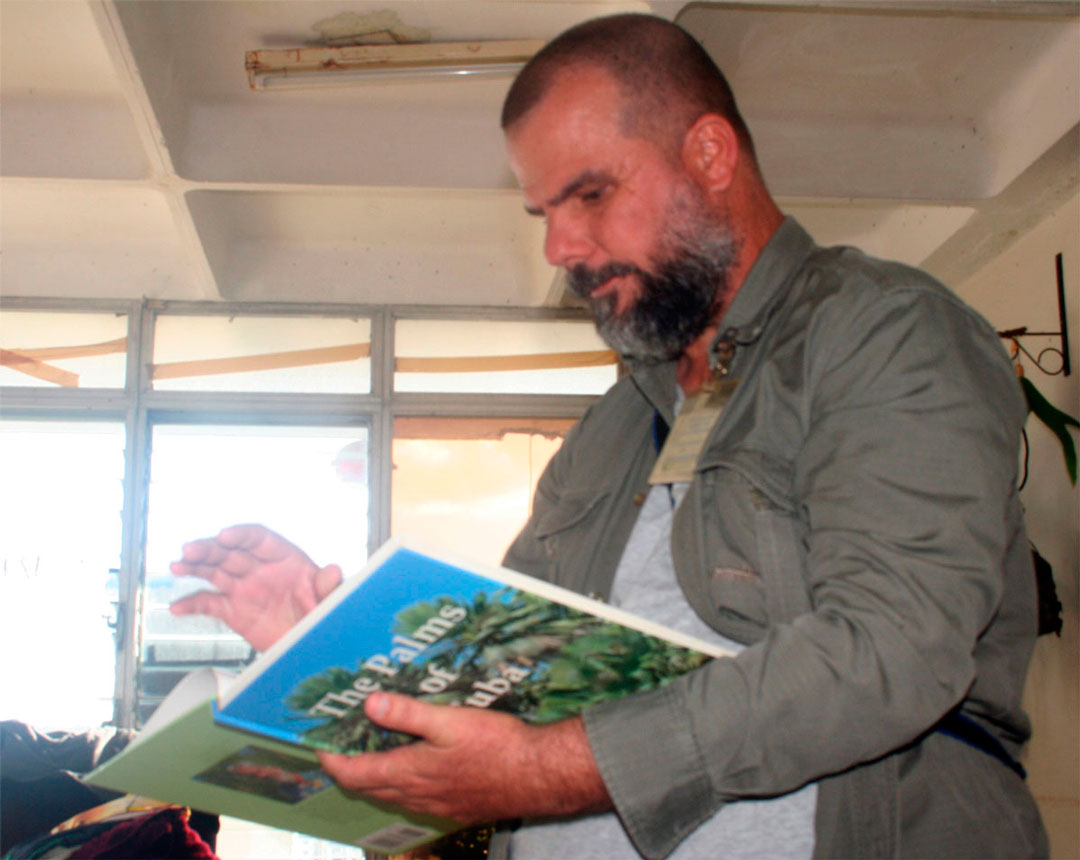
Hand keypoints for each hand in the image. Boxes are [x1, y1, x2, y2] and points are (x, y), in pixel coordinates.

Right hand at [169, 524, 341, 651]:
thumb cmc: (323, 614)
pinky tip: (177, 608)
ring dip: (195, 567)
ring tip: (177, 566)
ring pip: (215, 571)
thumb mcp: (330, 600)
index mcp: (284, 558)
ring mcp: (245, 588)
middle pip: (230, 552)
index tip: (225, 536)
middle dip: (209, 549)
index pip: (259, 538)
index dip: (241, 534)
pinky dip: (192, 604)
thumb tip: (334, 570)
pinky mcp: (234, 610)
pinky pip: (209, 604)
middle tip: (190, 550)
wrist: (312, 644)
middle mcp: (260, 569)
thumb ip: (329, 586)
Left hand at [318, 693, 611, 822]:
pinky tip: (415, 770)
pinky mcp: (455, 809)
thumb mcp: (450, 721)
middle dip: (349, 769)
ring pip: (392, 795)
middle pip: (368, 787)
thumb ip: (408, 714)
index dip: (332, 760)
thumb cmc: (497, 746)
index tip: (319, 745)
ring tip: (371, 753)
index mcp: (409, 773)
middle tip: (339, 746)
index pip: (355, 773)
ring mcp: (436, 806)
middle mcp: (417, 795)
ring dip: (375, 778)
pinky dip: (401, 786)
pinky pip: (415, 801)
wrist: (539, 776)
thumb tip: (368, 704)